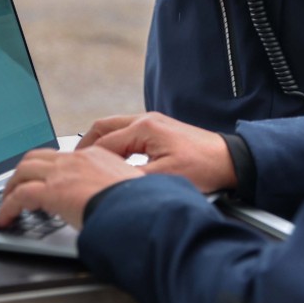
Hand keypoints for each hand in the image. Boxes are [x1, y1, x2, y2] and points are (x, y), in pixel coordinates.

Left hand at [0, 147, 141, 230]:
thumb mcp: (130, 188)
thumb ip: (116, 189)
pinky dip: (7, 207)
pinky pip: (19, 196)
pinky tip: (4, 220)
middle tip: (16, 187)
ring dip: (11, 187)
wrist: (140, 208)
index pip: (63, 156)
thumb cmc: (141, 204)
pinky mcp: (51, 191)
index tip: (43, 179)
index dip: (47, 167)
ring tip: (6, 203)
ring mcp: (62, 173)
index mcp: (96, 155)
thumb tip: (116, 201)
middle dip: (22, 172)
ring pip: (23, 171)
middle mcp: (76, 159)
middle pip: (37, 157)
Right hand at [79, 112, 237, 192]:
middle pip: (104, 127)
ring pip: (115, 127)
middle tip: (73, 161)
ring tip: (89, 161)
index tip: (73, 171)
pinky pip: (128, 131)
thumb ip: (131, 178)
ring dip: (100, 142)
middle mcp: (147, 119)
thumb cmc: (204, 168)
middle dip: (86, 144)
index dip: (86, 159)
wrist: (230, 161)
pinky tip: (114, 159)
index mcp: (144, 128)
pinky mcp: (161, 129)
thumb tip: (107, 182)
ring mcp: (154, 122)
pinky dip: (115, 143)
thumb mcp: (163, 178)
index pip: (104, 143)